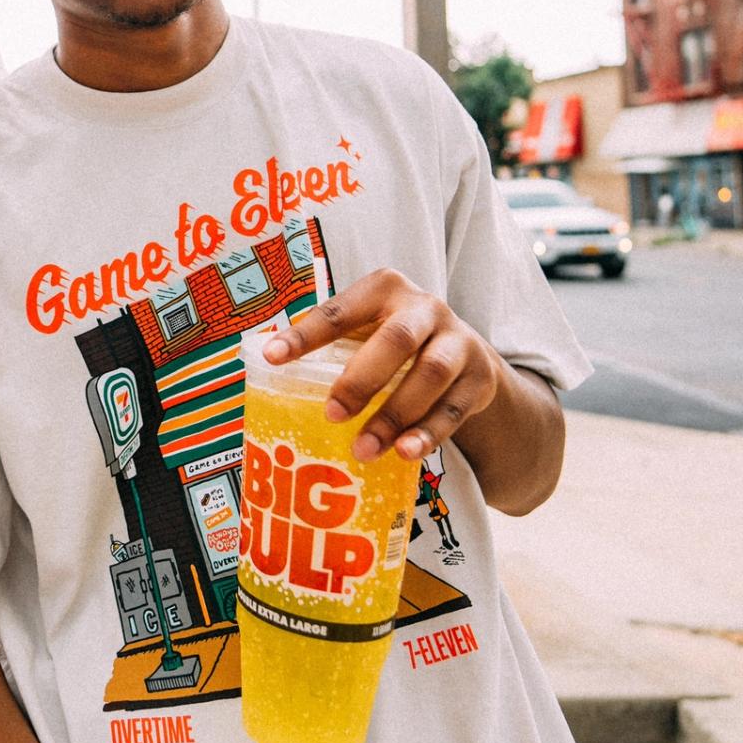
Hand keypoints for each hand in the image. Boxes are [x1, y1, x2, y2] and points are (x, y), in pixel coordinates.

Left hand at [260, 269, 507, 465]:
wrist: (469, 357)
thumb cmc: (397, 343)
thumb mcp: (368, 330)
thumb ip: (330, 343)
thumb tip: (262, 361)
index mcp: (385, 289)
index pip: (340, 311)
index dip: (306, 334)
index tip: (273, 357)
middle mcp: (425, 308)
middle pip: (395, 339)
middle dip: (361, 379)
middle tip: (332, 415)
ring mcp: (458, 340)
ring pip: (430, 374)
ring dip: (395, 414)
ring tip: (364, 449)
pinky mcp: (480, 377)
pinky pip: (454, 408)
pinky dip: (428, 433)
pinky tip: (403, 453)